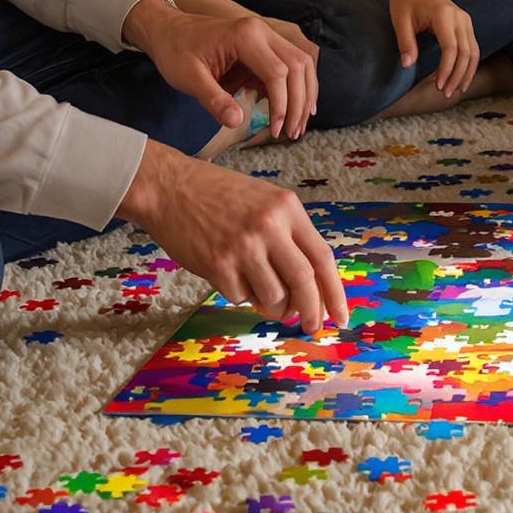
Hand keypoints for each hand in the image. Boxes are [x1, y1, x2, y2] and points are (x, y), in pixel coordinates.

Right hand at [117, 142, 347, 332]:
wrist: (171, 187)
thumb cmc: (219, 195)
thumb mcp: (265, 201)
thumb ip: (288, 236)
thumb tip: (309, 289)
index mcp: (287, 208)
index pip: (322, 257)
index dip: (335, 293)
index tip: (341, 317)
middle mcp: (269, 226)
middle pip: (304, 282)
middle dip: (312, 311)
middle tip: (311, 326)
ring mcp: (243, 246)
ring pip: (273, 297)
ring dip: (271, 305)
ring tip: (257, 290)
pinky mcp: (217, 265)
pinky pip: (239, 298)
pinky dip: (238, 295)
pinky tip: (227, 273)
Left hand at [124, 0, 318, 134]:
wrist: (169, 31)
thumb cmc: (176, 51)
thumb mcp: (188, 78)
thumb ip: (213, 100)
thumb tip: (237, 122)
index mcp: (245, 36)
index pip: (278, 72)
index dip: (281, 104)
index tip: (275, 130)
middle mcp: (262, 32)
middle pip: (298, 66)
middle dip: (299, 102)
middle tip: (292, 133)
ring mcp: (265, 37)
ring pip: (301, 64)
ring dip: (303, 95)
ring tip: (297, 126)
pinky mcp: (264, 48)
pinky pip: (289, 68)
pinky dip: (294, 90)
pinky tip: (289, 113)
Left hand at [387, 0, 477, 97]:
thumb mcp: (399, 20)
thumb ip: (405, 42)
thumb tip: (408, 65)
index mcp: (443, 14)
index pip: (451, 49)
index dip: (446, 70)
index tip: (438, 86)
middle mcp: (459, 16)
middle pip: (466, 53)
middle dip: (457, 76)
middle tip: (446, 94)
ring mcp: (465, 19)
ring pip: (474, 51)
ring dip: (466, 73)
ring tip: (456, 91)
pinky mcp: (465, 23)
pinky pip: (472, 47)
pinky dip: (469, 64)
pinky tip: (461, 79)